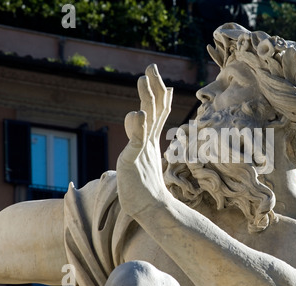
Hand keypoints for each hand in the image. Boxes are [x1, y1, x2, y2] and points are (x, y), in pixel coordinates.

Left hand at [116, 64, 172, 215]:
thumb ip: (139, 143)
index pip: (159, 113)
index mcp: (151, 140)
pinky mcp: (135, 158)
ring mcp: (143, 149)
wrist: (152, 208)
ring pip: (148, 117)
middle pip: (155, 108)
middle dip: (154, 87)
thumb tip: (141, 132)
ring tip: (143, 79)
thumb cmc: (145, 188)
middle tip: (151, 67)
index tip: (159, 79)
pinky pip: (137, 139)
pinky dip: (137, 125)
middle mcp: (150, 141)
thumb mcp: (141, 160)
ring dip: (147, 98)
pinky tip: (138, 113)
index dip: (160, 95)